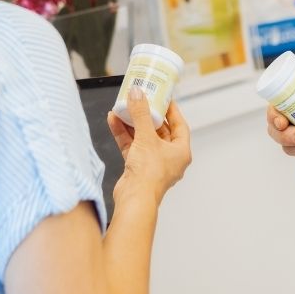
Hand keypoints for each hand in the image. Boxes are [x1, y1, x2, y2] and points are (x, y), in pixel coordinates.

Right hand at [108, 89, 191, 205]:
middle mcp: (169, 158)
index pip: (179, 125)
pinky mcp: (138, 168)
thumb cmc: (149, 174)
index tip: (163, 97)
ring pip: (143, 137)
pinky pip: (132, 146)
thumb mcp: (146, 137)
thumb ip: (141, 114)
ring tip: (123, 107)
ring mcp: (153, 163)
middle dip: (147, 115)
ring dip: (132, 123)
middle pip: (159, 130)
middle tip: (141, 100)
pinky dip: (123, 134)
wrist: (134, 199)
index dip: (171, 110)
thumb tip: (138, 94)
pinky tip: (114, 120)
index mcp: (180, 152)